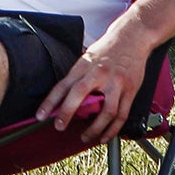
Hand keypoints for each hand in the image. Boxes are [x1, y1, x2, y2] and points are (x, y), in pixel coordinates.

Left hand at [35, 20, 151, 144]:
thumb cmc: (109, 47)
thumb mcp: (88, 57)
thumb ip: (78, 77)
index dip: (50, 101)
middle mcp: (100, 73)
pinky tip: (105, 136)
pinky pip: (121, 115)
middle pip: (80, 94)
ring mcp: (116, 83)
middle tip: (60, 126)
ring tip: (85, 137)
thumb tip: (65, 99)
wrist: (133, 36)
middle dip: (67, 112)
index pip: (64, 85)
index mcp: (85, 65)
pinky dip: (113, 130)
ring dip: (94, 129)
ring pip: (105, 111)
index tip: (41, 115)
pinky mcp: (130, 90)